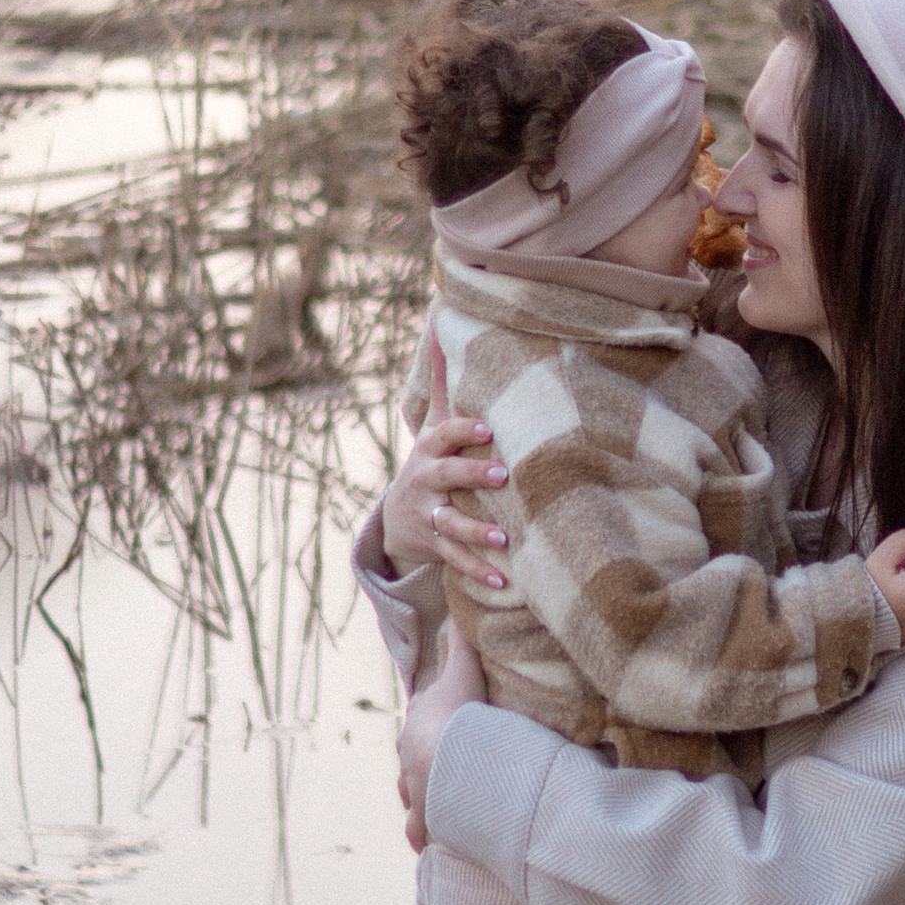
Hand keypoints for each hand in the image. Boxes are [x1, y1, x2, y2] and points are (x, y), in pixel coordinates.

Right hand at [379, 335, 510, 588]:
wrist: (399, 517)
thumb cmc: (434, 460)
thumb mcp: (436, 424)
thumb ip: (448, 383)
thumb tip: (444, 324)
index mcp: (431, 450)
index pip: (445, 435)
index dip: (464, 430)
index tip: (489, 428)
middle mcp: (427, 483)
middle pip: (445, 477)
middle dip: (471, 475)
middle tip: (501, 476)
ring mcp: (429, 517)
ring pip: (451, 525)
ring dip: (476, 533)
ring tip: (503, 539)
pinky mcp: (435, 547)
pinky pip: (457, 561)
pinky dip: (479, 572)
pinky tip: (504, 580)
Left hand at [399, 623, 487, 847]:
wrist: (449, 758)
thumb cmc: (460, 715)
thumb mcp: (465, 672)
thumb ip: (464, 643)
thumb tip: (460, 607)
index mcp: (417, 722)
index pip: (421, 716)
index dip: (432, 716)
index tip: (446, 720)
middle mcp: (408, 755)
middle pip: (411, 755)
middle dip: (424, 759)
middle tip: (443, 763)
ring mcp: (413, 787)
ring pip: (409, 793)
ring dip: (418, 797)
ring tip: (432, 802)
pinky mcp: (423, 817)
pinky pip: (419, 829)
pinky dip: (421, 834)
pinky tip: (423, 844)